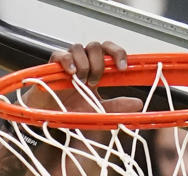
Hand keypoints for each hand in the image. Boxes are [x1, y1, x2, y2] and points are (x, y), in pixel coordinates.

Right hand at [24, 41, 140, 116]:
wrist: (50, 116)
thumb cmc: (71, 109)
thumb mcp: (98, 110)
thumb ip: (117, 106)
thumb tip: (137, 103)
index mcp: (96, 68)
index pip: (109, 50)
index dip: (118, 54)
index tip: (122, 68)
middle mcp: (83, 61)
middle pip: (96, 46)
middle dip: (99, 62)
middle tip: (96, 80)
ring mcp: (68, 62)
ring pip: (79, 48)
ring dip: (84, 64)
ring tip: (81, 82)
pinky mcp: (53, 65)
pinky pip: (61, 54)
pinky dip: (68, 61)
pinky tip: (72, 73)